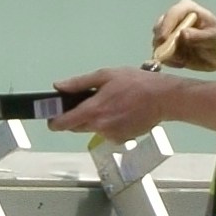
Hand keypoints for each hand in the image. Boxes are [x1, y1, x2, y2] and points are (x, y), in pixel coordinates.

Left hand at [50, 65, 175, 137]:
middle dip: (77, 117)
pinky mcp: (122, 139)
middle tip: (89, 102)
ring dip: (96, 119)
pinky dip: (110, 124)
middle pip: (77, 127)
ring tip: (112, 103)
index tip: (51, 118)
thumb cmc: (134, 82)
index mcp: (92, 111)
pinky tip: (122, 112)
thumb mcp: (106, 75)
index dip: (54, 122)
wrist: (164, 98)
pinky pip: (108, 132)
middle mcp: (99, 128)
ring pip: (93, 129)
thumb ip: (79, 83)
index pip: (63, 123)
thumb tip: (58, 87)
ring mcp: (111, 136)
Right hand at [149, 0, 215, 72]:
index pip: (172, 14)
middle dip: (160, 41)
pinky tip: (183, 63)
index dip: (166, 26)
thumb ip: (199, 36)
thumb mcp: (214, 38)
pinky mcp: (170, 47)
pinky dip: (170, 61)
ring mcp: (171, 34)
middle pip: (159, 27)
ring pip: (158, 42)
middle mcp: (176, 19)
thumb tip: (182, 33)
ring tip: (182, 60)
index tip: (163, 39)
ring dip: (165, 53)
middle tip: (165, 54)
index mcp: (188, 9)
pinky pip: (163, 55)